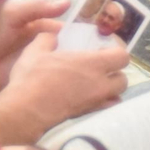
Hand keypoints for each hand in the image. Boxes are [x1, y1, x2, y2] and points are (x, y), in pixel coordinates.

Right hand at [0, 31, 128, 144]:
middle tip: (101, 67)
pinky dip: (103, 102)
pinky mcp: (87, 114)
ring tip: (96, 82)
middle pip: (123, 79)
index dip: (116, 51)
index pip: (122, 57)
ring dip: (111, 88)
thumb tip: (53, 35)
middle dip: (116, 72)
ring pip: (117, 95)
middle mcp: (98, 83)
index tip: (104, 49)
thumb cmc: (32, 78)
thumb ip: (48, 38)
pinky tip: (89, 96)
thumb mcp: (36, 50)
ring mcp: (94, 101)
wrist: (26, 110)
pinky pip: (105, 108)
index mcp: (91, 63)